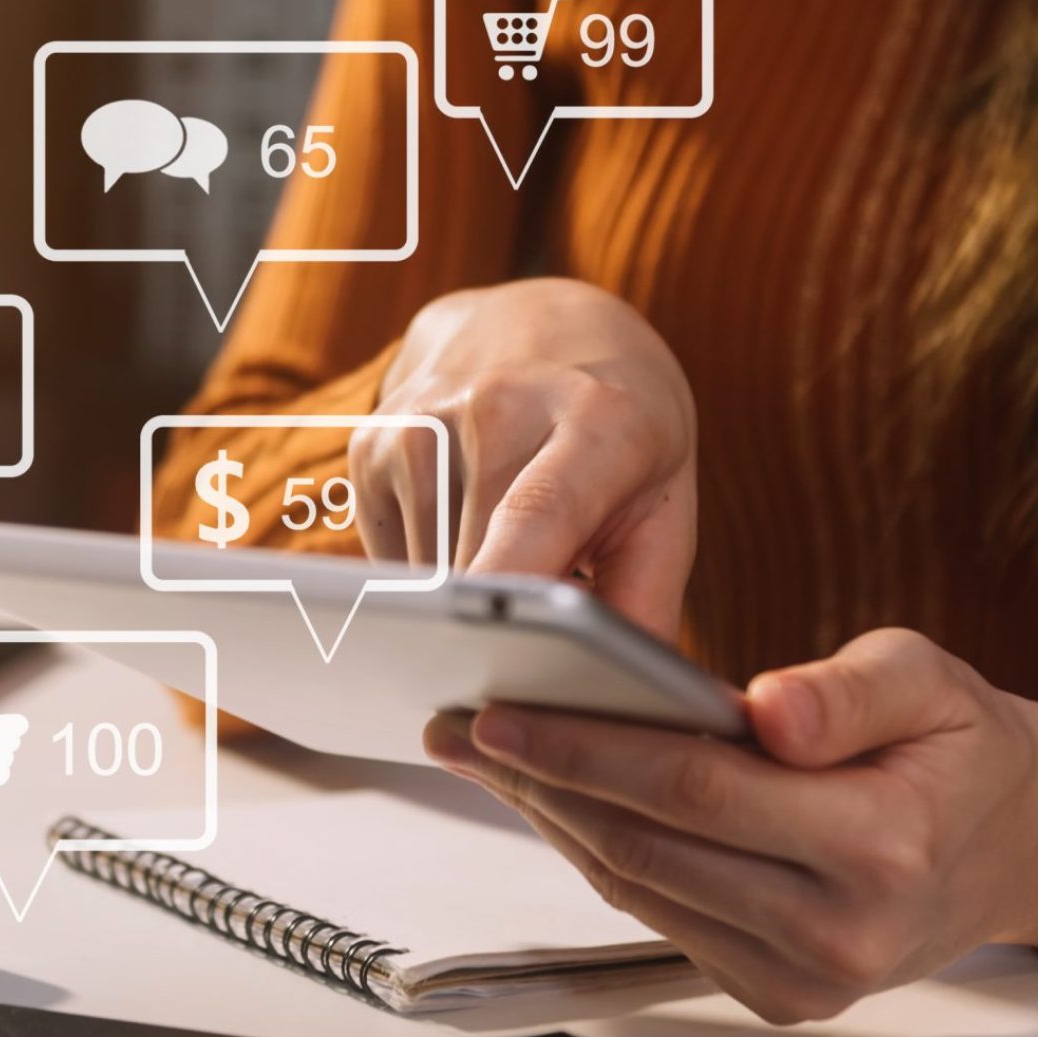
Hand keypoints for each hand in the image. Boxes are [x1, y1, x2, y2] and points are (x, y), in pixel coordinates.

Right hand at [349, 278, 696, 638]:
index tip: (496, 666)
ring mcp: (421, 419)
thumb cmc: (623, 432)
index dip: (512, 590)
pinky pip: (391, 558)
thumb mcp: (667, 507)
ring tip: (512, 564)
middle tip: (533, 651)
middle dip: (494, 635)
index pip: (539, 514)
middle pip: (471, 568)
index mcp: (595, 421)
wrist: (548, 319)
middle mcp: (496, 405)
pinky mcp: (370, 440)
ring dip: (460, 605)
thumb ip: (646, 609)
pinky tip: (468, 532)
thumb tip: (614, 717)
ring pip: (423, 578)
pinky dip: (427, 573)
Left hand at [423, 629, 1037, 1023]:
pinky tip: (561, 801)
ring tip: (490, 756)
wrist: (1023, 847)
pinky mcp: (782, 998)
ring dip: (555, 820)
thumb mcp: (931, 679)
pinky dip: (603, 856)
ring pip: (642, 889)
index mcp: (885, 843)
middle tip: (461, 724)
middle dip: (543, 781)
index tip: (503, 711)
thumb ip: (849, 691)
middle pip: (652, 846)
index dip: (589, 749)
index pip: (699, 790)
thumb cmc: (965, 750)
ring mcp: (809, 980)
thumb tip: (768, 710)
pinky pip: (664, 918)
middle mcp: (844, 930)